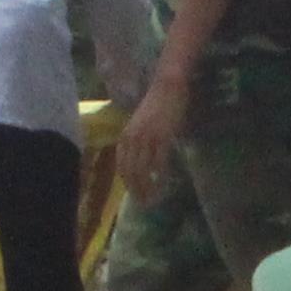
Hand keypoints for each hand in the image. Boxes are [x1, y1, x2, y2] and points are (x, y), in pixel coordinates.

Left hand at [117, 67, 194, 196]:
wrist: (168, 87)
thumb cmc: (158, 105)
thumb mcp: (141, 126)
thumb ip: (139, 142)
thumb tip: (142, 162)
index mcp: (125, 137)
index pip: (122, 167)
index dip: (128, 184)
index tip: (135, 195)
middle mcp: (131, 139)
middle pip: (130, 172)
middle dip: (137, 190)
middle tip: (145, 203)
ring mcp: (145, 139)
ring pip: (143, 171)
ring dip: (147, 188)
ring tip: (153, 199)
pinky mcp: (161, 138)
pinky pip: (158, 164)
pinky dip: (159, 178)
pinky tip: (163, 185)